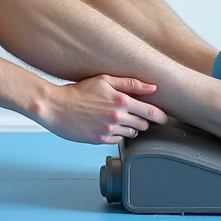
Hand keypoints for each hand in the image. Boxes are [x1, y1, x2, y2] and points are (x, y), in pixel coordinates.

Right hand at [38, 74, 167, 143]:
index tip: (163, 117)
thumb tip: (152, 87)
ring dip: (130, 127)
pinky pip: (118, 140)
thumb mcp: (104, 80)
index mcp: (121, 101)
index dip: (160, 116)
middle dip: (143, 120)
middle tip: (135, 114)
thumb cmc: (78, 91)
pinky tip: (108, 125)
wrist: (56, 106)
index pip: (151, 112)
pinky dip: (117, 134)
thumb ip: (130, 83)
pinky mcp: (100, 140)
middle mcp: (117, 117)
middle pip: (143, 124)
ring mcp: (109, 130)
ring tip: (118, 118)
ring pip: (132, 133)